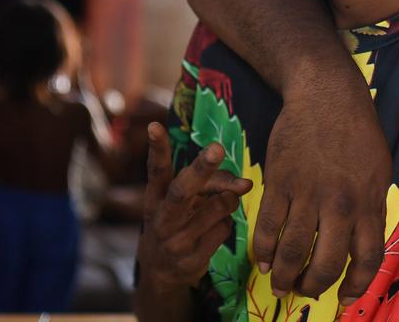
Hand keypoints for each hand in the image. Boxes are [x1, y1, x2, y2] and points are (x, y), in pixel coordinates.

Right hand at [139, 122, 252, 291]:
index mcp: (155, 198)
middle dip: (200, 169)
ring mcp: (176, 241)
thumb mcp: (180, 202)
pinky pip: (223, 231)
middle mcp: (162, 219)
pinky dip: (226, 224)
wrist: (161, 272)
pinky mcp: (192, 260)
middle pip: (182, 191)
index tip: (154, 126)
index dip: (156, 149)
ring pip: (215, 210)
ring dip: (228, 200)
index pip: (156, 171)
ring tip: (226, 200)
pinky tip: (214, 230)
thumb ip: (207, 184)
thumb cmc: (175, 222)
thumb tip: (244, 184)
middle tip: (216, 148)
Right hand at [254, 82, 388, 303]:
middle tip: (304, 291)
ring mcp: (308, 192)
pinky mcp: (279, 181)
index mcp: (369, 202)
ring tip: (279, 283)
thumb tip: (362, 244)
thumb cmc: (356, 132)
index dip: (356, 286)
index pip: (367, 259)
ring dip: (283, 275)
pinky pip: (268, 225)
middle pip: (327, 263)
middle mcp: (340, 203)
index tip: (345, 298)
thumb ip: (370, 208)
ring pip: (292, 250)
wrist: (325, 95)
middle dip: (313, 286)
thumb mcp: (377, 171)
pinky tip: (262, 258)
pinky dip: (262, 249)